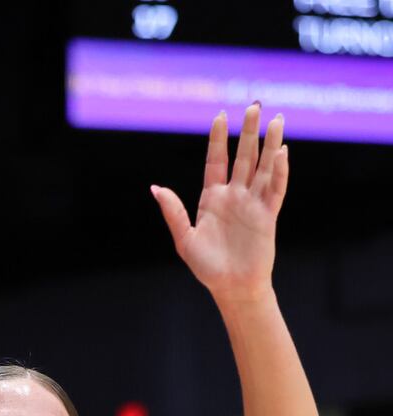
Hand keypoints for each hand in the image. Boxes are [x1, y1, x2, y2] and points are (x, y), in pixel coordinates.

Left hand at [152, 104, 287, 305]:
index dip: (218, 139)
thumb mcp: (184, 239)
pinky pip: (276, 188)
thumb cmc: (206, 267)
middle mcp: (234, 196)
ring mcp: (253, 203)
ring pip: (264, 166)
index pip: (216, 161)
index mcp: (212, 199)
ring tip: (277, 119)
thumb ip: (173, 212)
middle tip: (255, 104)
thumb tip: (155, 188)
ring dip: (271, 143)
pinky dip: (280, 171)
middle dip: (249, 131)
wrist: (231, 287)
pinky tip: (282, 152)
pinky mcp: (268, 215)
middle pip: (244, 156)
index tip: (220, 115)